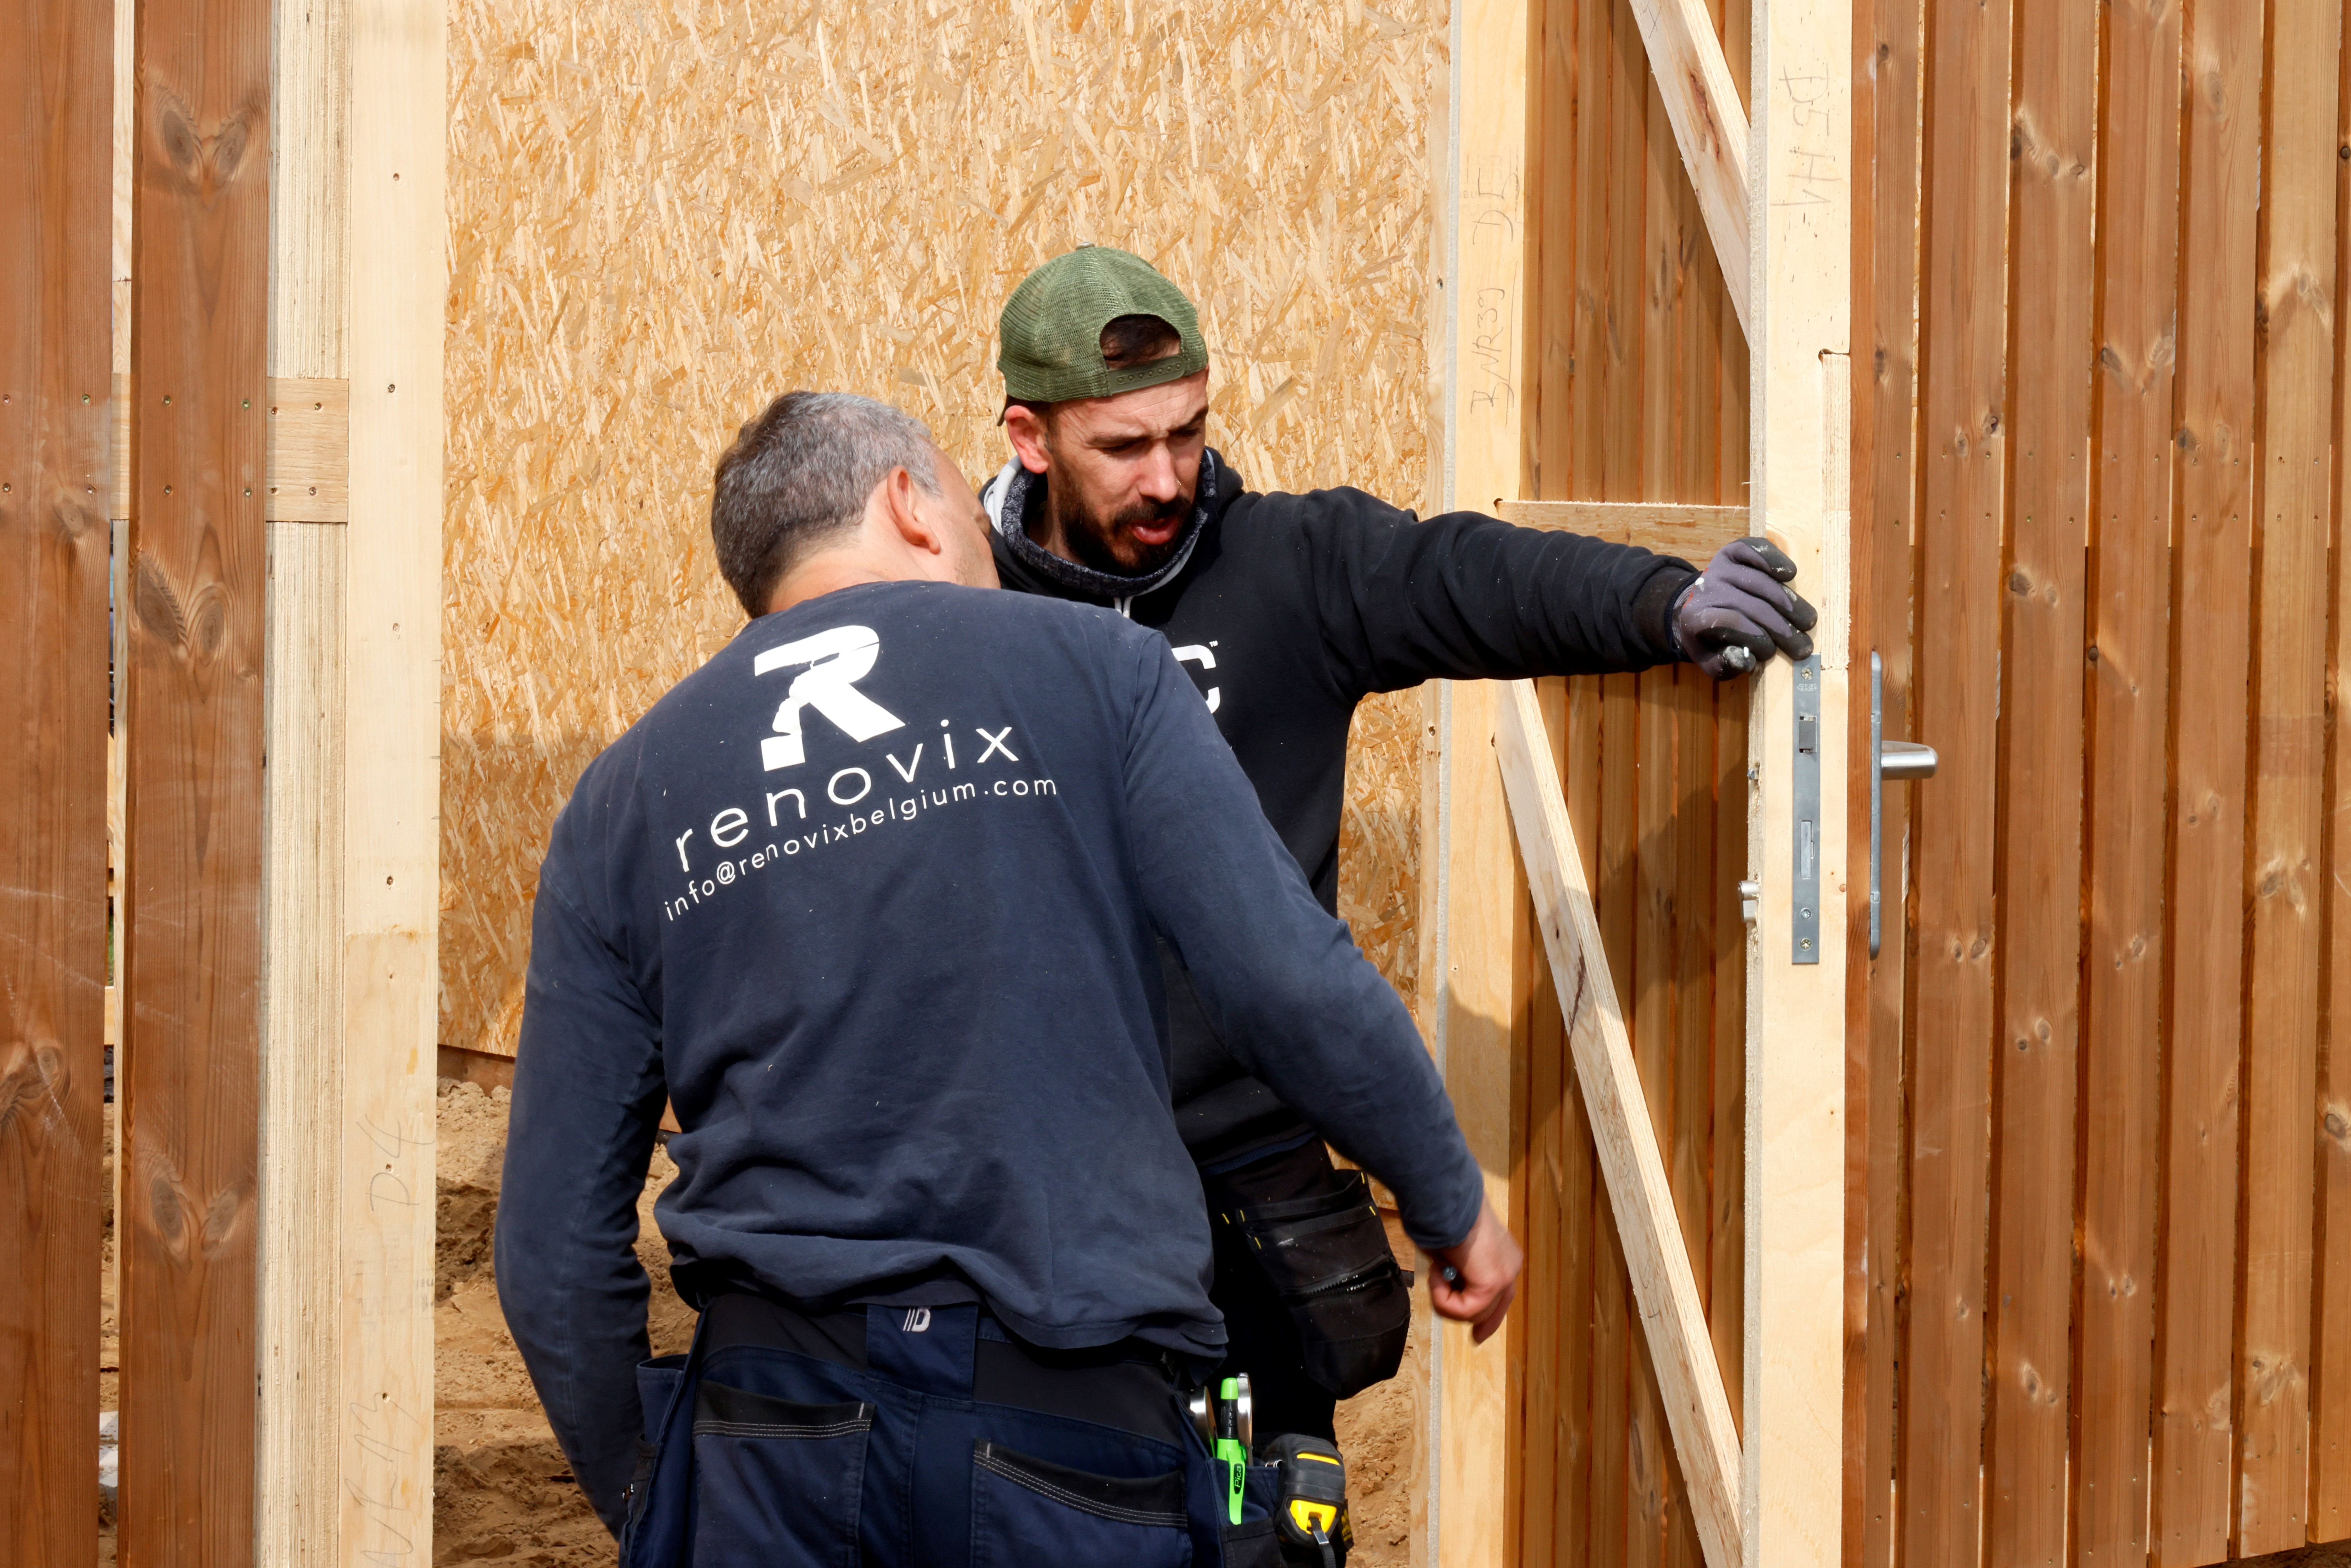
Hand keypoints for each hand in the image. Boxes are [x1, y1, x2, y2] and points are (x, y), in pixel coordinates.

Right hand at [1426, 1198, 1521, 1343]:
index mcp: (1504, 1255)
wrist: (1445, 1198)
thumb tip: (1451, 1283)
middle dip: (1478, 1323)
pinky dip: (1443, 1298)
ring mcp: (1505, 1276)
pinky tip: (1438, 1273)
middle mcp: (1510, 1266)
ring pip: (1474, 1313)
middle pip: (1494, 1308)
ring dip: (1446, 1299)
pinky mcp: (1492, 1284)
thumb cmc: (1442, 1214)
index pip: (1503, 1294)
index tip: (1478, 1336)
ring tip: (1437, 1272)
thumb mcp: (1452, 1249)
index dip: (1489, 1318)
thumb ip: (1458, 1271)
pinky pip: (1463, 1310)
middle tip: (1470, 1336)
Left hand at [1673, 537, 1817, 678]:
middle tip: (1803, 646)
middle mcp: (1706, 588)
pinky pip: (1753, 550)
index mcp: (1695, 617)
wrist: (1698, 607)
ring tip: (1808, 621)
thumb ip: (1725, 664)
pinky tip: (1790, 574)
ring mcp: (1719, 567)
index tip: (1772, 653)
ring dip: (1789, 603)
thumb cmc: (1711, 638)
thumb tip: (1746, 661)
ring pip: (1760, 582)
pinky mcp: (1731, 552)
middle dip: (1781, 629)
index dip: (1756, 638)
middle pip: (1751, 605)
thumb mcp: (1712, 660)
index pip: (1731, 623)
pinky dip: (1773, 559)